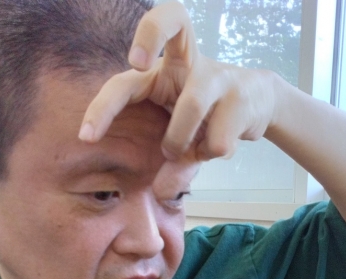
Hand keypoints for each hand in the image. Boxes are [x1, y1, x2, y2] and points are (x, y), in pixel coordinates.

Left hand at [79, 1, 276, 162]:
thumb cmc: (209, 120)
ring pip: (191, 106)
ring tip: (193, 153)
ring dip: (183, 142)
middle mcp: (190, 62)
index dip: (105, 104)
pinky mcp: (241, 96)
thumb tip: (162, 193)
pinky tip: (220, 147)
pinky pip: (217, 139)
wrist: (258, 106)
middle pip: (172, 18)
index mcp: (165, 71)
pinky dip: (213, 154)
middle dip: (151, 31)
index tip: (87, 137)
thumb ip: (173, 167)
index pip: (127, 79)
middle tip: (139, 61)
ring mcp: (218, 75)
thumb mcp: (184, 143)